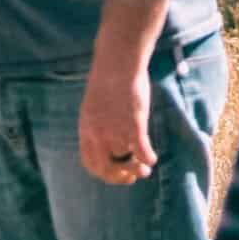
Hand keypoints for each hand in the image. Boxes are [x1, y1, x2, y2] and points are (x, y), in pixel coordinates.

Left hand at [79, 64, 156, 183]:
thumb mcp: (94, 106)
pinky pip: (141, 151)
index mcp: (86, 129)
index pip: (89, 163)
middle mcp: (97, 133)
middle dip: (120, 177)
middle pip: (106, 168)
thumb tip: (106, 139)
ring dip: (137, 166)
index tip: (116, 174)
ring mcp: (115, 130)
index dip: (103, 174)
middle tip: (132, 176)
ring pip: (125, 159)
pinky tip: (153, 158)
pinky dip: (148, 158)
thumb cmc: (108, 81)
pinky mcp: (133, 124)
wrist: (116, 62)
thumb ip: (98, 124)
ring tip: (145, 166)